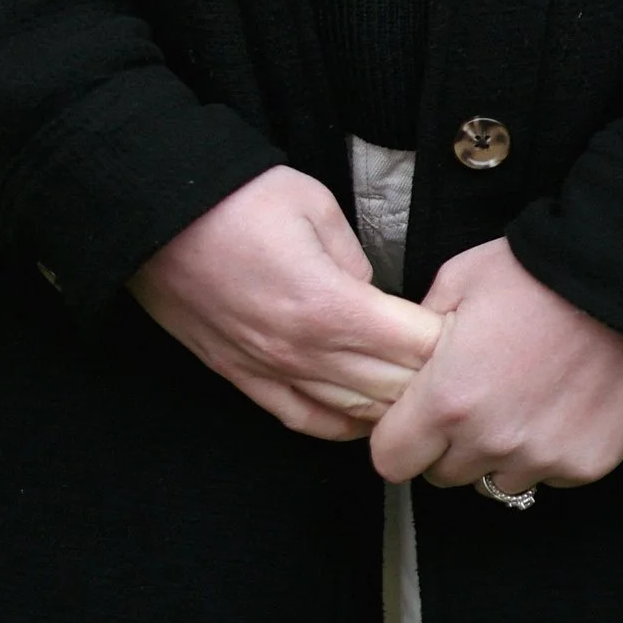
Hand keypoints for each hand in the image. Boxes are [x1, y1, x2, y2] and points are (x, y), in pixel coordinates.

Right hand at [130, 164, 443, 440]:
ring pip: (351, 414)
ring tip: (421, 393)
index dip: (447, 344)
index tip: (468, 331)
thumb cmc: (236, 197)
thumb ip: (355, 257)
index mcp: (328, 306)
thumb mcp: (313, 204)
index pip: (412, 348)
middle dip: (429, 381)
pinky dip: (341, 425)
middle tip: (457, 366)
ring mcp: (269, 372)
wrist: (154, 214)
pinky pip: (303, 419)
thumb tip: (374, 294)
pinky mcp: (242, 378)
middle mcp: (302, 353)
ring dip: (390, 407)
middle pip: (389, 390)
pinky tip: (363, 417)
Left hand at [369, 240, 622, 495]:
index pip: (391, 460)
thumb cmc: (538, 270)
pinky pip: (548, 475)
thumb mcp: (460, 278)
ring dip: (498, 452)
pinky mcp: (586, 465)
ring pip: (496, 481)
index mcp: (448, 398)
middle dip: (448, 444)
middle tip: (473, 398)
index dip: (398, 437)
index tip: (412, 418)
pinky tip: (560, 402)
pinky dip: (546, 449)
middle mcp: (492, 441)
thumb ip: (421, 330)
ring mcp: (542, 458)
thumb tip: (408, 361)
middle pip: (443, 475)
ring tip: (521, 397)